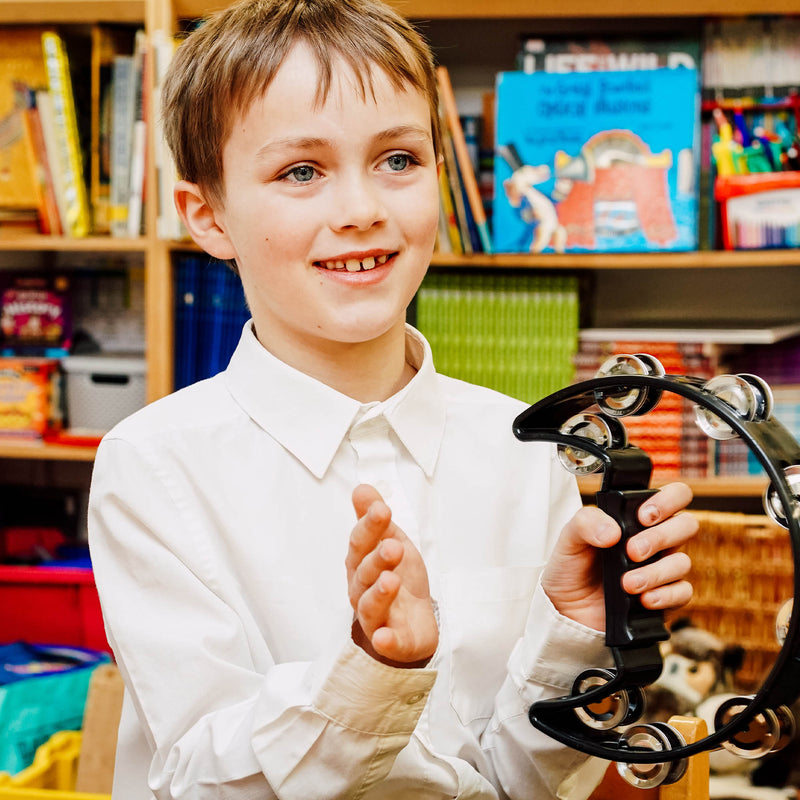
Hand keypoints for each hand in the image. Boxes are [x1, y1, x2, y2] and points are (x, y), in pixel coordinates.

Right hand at [345, 484, 437, 666]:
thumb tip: (362, 487)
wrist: (412, 621)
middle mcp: (362, 588)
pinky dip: (384, 640)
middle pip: (365, 573)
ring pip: (371, 605)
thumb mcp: (390, 541)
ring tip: (391, 581)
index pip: (361, 542)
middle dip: (377, 558)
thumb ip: (374, 517)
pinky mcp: (390, 640)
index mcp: (361, 562)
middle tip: (394, 546)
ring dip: (379, 593)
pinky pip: (385, 642)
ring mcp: (375, 616)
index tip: (382, 509)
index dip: (370, 526)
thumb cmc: (397, 576)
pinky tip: (385, 637)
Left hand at [542, 482, 697, 630]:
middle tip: (632, 550)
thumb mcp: (569, 537)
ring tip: (627, 583)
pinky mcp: (665, 596)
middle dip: (661, 537)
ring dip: (656, 572)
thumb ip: (586, 522)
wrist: (566, 608)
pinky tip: (644, 598)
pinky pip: (683, 593)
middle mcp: (655, 539)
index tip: (643, 516)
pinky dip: (665, 595)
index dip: (668, 500)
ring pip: (682, 562)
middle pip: (687, 525)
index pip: (674, 495)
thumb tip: (613, 532)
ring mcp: (662, 567)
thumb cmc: (572, 566)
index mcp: (636, 517)